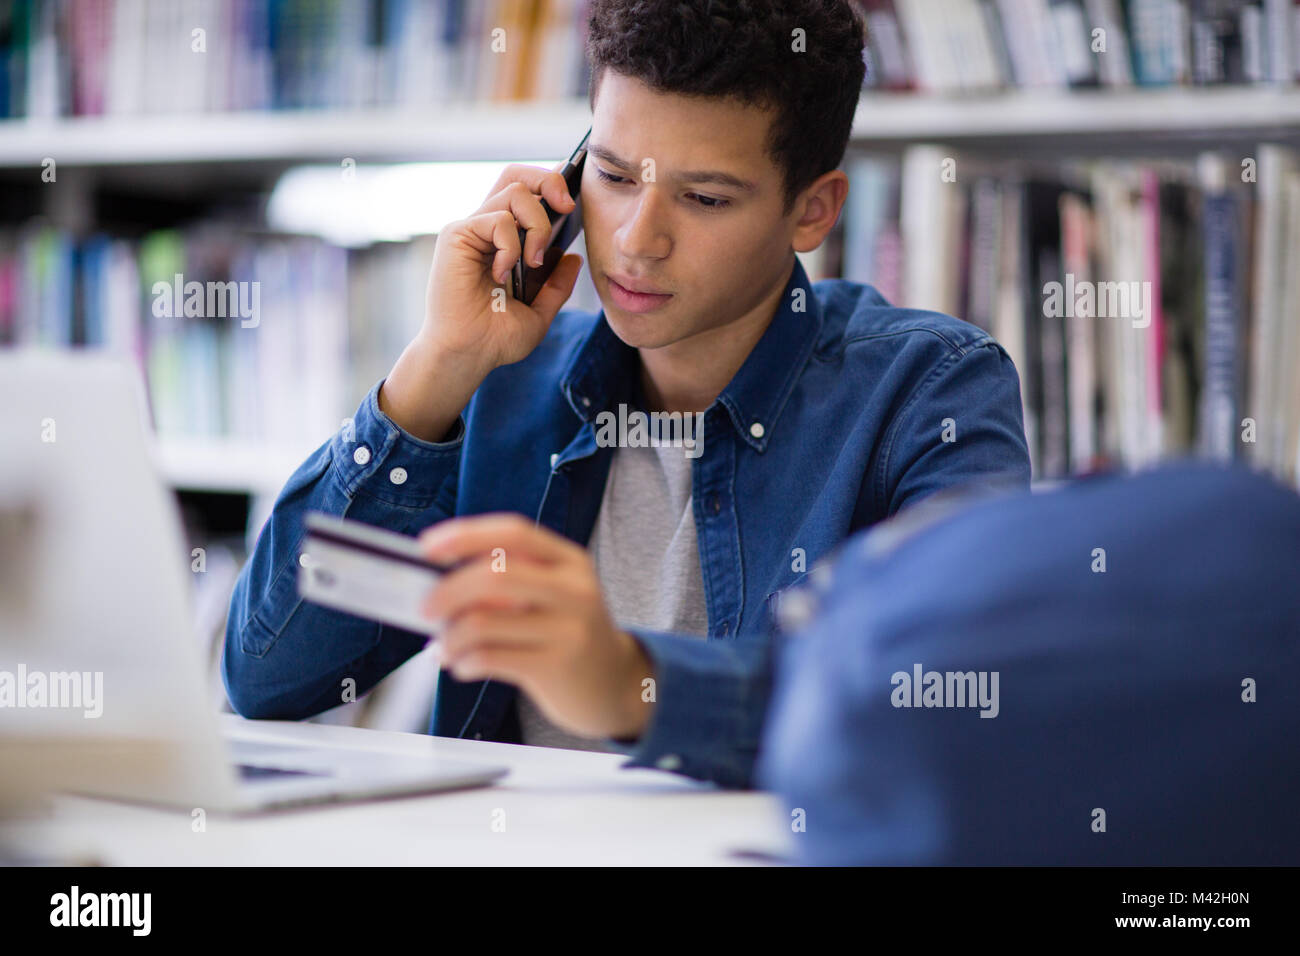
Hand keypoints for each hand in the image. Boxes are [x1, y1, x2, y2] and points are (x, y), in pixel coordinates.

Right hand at [380, 162, 584, 441]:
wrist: (468, 355)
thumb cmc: (496, 338)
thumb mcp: (540, 311)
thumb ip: (557, 285)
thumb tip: (573, 257)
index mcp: (504, 241)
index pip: (526, 192)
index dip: (550, 184)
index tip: (573, 202)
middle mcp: (486, 228)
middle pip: (517, 175)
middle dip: (548, 180)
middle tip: (567, 208)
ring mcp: (471, 229)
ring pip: (515, 192)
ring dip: (537, 225)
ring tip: (533, 262)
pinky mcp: (457, 235)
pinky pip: (497, 220)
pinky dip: (510, 246)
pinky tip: (501, 273)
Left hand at [417, 514, 655, 740]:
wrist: (617, 685)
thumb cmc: (569, 635)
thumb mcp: (554, 596)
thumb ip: (510, 581)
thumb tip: (439, 580)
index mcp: (570, 560)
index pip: (514, 532)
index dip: (466, 535)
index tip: (427, 546)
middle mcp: (574, 589)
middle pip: (494, 574)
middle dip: (447, 590)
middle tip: (424, 609)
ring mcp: (568, 629)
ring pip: (483, 621)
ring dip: (449, 637)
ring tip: (444, 648)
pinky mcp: (556, 667)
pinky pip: (489, 658)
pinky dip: (463, 662)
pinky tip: (463, 666)